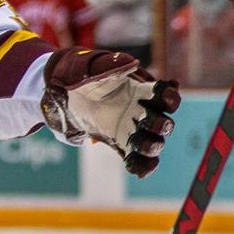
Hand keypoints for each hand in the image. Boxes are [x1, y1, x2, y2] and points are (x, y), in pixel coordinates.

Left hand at [39, 49, 178, 177]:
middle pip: (163, 123)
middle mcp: (141, 111)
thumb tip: (132, 64)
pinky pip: (136, 158)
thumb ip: (113, 64)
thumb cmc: (82, 73)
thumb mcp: (95, 65)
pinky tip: (136, 169)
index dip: (169, 97)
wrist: (64, 91)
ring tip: (142, 146)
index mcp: (140, 91)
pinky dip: (140, 166)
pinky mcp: (119, 143)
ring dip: (152, 146)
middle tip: (145, 120)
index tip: (167, 96)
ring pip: (153, 143)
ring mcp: (131, 129)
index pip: (164, 96)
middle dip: (160, 125)